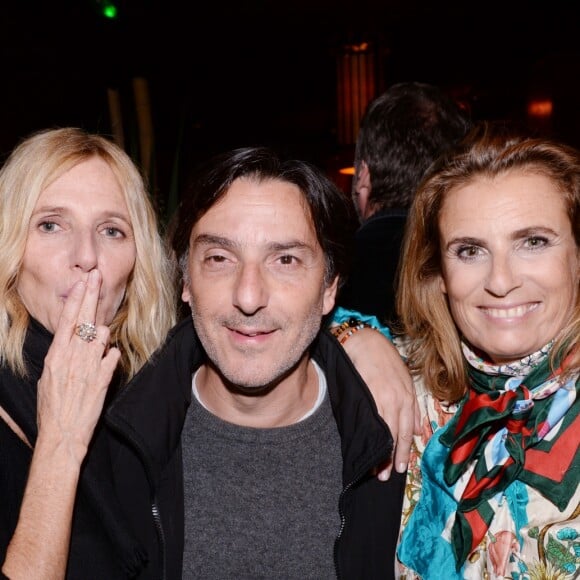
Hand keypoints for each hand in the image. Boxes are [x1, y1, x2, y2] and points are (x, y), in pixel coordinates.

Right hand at [36, 269, 119, 462]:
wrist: (61, 435)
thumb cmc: (52, 408)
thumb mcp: (49, 378)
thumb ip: (61, 357)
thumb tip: (70, 343)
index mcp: (56, 356)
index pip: (67, 320)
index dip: (76, 299)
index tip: (82, 283)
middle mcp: (72, 357)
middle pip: (83, 319)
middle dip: (90, 295)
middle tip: (96, 276)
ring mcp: (88, 367)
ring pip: (102, 335)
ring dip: (103, 332)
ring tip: (99, 338)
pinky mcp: (102, 380)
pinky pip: (112, 357)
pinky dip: (111, 355)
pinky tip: (108, 357)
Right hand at [341, 328, 419, 479]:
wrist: (365, 342)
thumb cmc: (383, 358)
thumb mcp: (404, 379)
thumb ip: (412, 405)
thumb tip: (419, 429)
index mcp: (408, 395)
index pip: (409, 429)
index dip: (404, 449)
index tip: (400, 466)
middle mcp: (399, 398)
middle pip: (398, 433)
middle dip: (394, 456)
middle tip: (387, 475)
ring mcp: (384, 397)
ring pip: (386, 431)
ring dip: (381, 452)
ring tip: (376, 470)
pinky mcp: (368, 394)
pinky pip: (372, 421)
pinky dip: (372, 436)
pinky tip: (367, 447)